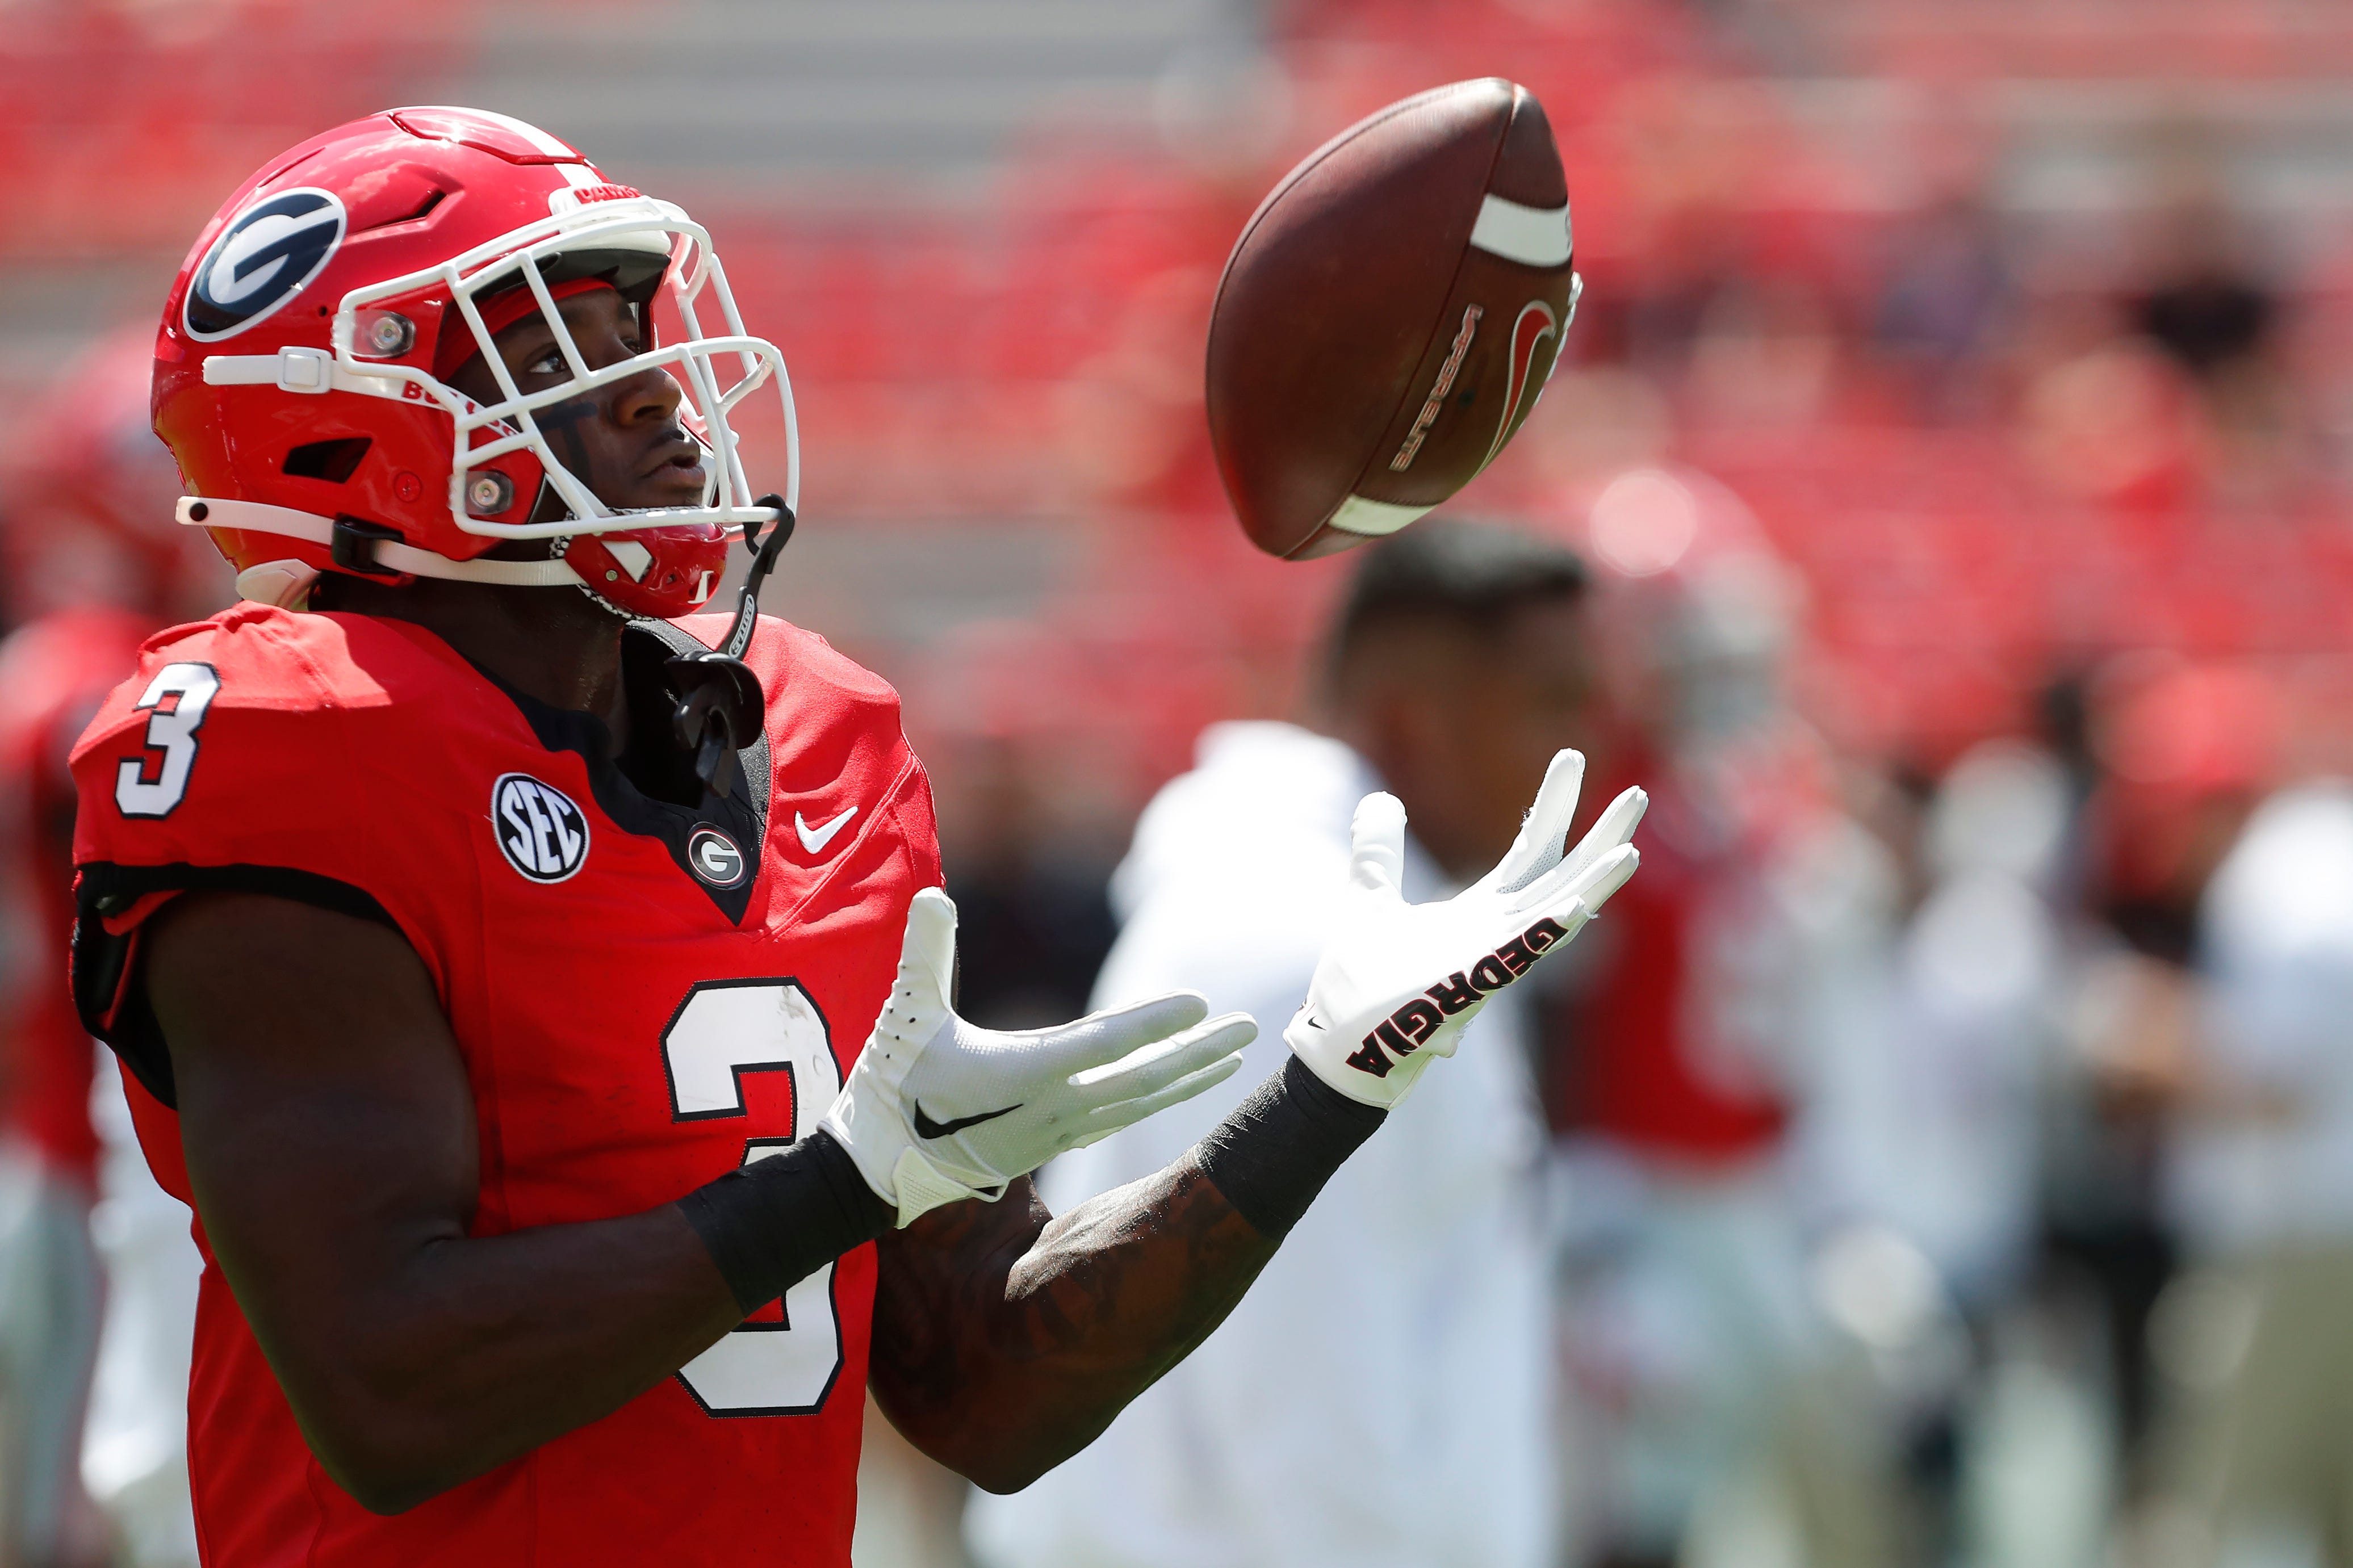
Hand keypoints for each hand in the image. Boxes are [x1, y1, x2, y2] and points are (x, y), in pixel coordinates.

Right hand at [823, 888, 1255, 1225]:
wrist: (874, 1169)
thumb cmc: (888, 1088)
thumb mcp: (904, 1015)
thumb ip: (925, 954)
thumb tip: (934, 896)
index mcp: (1023, 1074)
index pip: (1104, 1043)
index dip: (1155, 1024)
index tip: (1202, 1004)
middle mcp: (1051, 1107)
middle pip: (1143, 1079)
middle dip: (1200, 1053)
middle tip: (1252, 1028)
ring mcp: (1055, 1131)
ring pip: (1139, 1103)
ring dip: (1189, 1078)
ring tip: (1234, 1058)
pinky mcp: (1050, 1143)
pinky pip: (1121, 1118)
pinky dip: (1157, 1099)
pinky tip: (1177, 1087)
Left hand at [1285, 750, 1644, 1107]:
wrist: (1341, 1044)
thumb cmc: (1362, 984)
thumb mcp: (1369, 898)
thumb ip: (1379, 852)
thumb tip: (1381, 801)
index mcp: (1481, 913)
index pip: (1530, 852)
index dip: (1553, 808)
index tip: (1572, 757)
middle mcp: (1498, 936)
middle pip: (1560, 876)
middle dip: (1600, 839)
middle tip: (1637, 794)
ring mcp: (1489, 962)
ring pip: (1555, 917)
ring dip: (1593, 887)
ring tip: (1631, 851)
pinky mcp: (1468, 987)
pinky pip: (1517, 956)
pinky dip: (1547, 931)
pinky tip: (1576, 905)